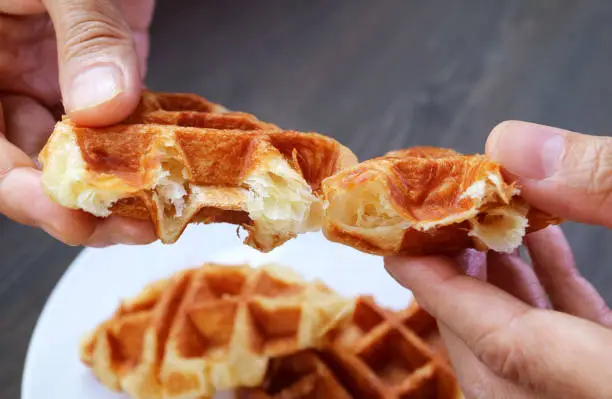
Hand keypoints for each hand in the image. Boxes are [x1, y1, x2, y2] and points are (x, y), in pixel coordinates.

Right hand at [0, 0, 155, 246]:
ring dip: (120, 182)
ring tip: (159, 205)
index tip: (70, 213)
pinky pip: (117, 122)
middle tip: (129, 224)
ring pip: (81, 151)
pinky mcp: (94, 73)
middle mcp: (5, 79)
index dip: (23, 192)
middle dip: (82, 202)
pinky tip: (171, 165)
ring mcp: (52, 78)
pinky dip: (143, 145)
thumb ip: (82, 33)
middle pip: (35, 164)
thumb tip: (105, 103)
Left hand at [385, 121, 611, 397]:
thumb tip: (513, 142)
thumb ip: (605, 185)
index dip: (438, 289)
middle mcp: (590, 396)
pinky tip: (541, 240)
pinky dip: (548, 291)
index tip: (391, 247)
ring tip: (478, 223)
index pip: (499, 342)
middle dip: (460, 282)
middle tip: (434, 223)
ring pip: (529, 352)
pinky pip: (568, 342)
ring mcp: (604, 390)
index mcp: (602, 382)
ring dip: (501, 282)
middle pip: (499, 353)